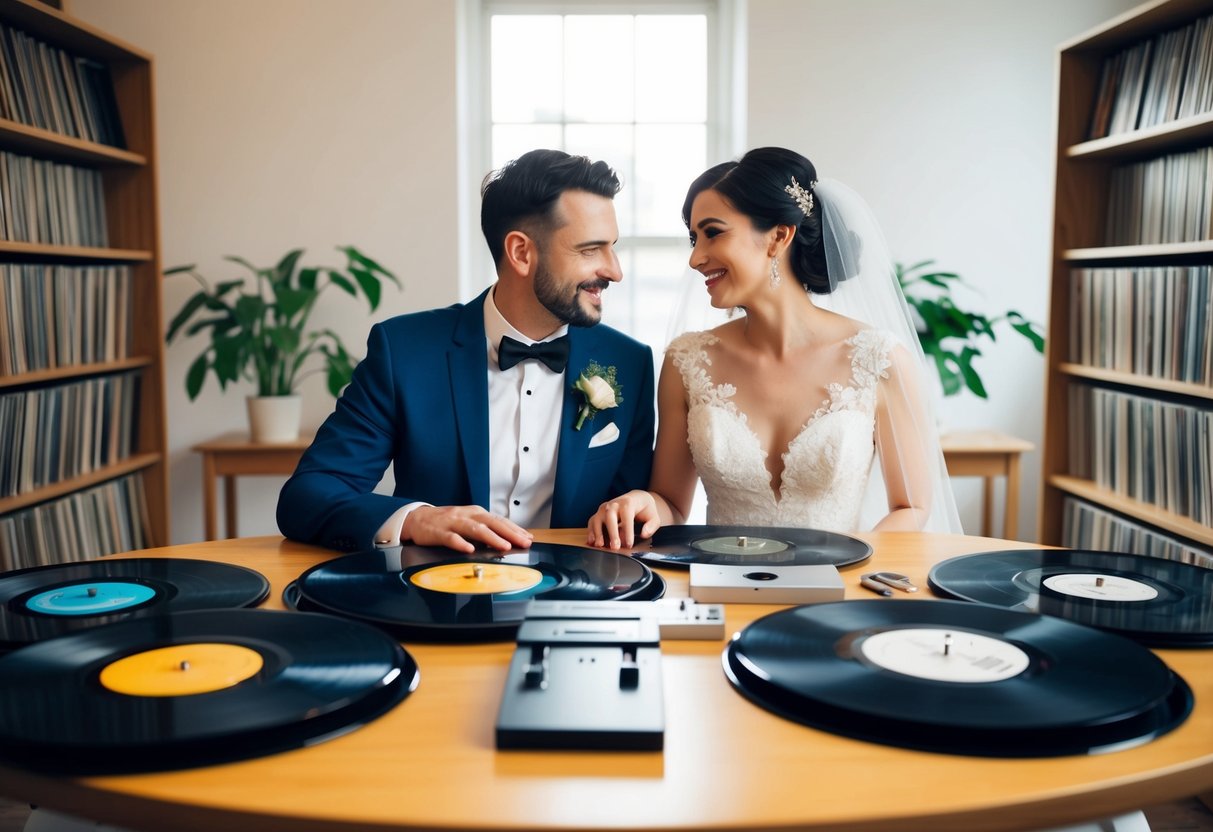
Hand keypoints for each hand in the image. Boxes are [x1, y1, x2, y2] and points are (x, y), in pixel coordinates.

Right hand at [402, 505, 532, 553]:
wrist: (416, 519)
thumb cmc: (446, 522)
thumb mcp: (468, 522)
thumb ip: (486, 529)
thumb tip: (509, 539)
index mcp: (476, 513)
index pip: (499, 520)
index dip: (515, 529)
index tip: (529, 538)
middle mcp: (467, 515)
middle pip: (491, 523)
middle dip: (509, 533)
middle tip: (523, 543)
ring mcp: (453, 523)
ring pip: (475, 529)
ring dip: (491, 537)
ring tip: (504, 546)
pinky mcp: (439, 532)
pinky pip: (451, 538)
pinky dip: (460, 543)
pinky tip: (469, 549)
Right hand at [586, 490, 661, 549]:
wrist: (636, 498)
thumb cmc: (645, 509)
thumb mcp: (653, 516)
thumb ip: (651, 525)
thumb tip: (644, 534)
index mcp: (628, 503)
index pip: (626, 517)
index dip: (627, 531)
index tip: (629, 544)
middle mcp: (614, 504)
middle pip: (610, 516)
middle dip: (611, 532)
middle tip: (615, 547)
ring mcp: (604, 508)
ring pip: (597, 518)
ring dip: (597, 532)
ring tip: (600, 545)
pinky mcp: (599, 514)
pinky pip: (591, 522)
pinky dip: (590, 532)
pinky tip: (592, 542)